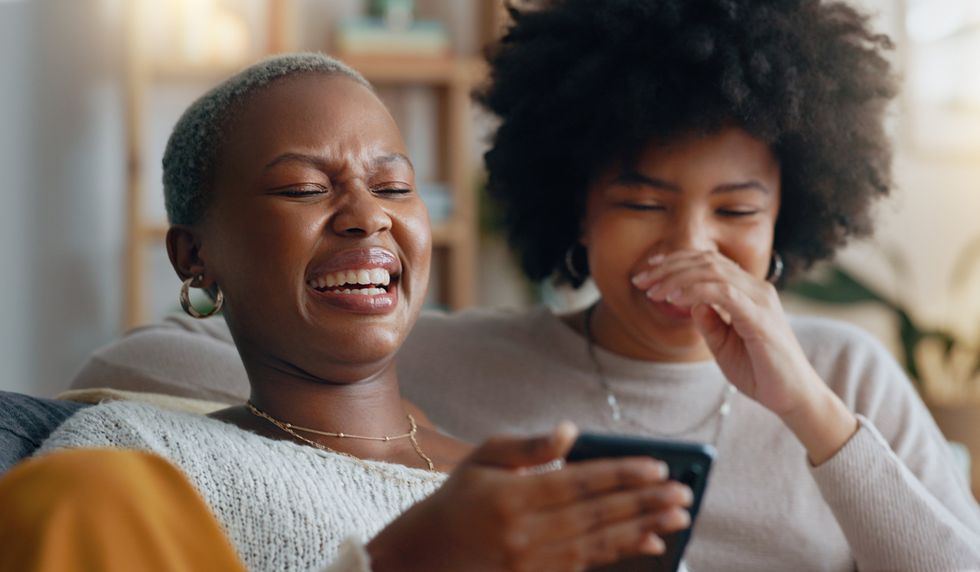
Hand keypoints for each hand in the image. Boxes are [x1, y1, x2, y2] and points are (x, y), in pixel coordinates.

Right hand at [367, 423, 692, 571]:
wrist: (420, 561)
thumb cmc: (453, 503)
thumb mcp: (480, 460)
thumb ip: (527, 446)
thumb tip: (571, 432)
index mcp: (511, 497)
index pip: (580, 483)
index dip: (622, 474)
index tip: (659, 467)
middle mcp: (524, 534)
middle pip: (597, 515)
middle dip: (644, 502)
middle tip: (684, 493)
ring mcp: (531, 563)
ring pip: (599, 543)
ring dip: (642, 528)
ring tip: (677, 516)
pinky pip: (587, 565)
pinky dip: (621, 552)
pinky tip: (649, 542)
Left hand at [632, 250, 857, 462]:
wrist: (794, 398)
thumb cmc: (761, 372)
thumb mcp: (723, 345)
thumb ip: (708, 321)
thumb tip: (689, 301)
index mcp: (749, 291)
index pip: (709, 261)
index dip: (676, 261)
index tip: (648, 270)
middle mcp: (757, 289)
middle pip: (706, 261)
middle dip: (667, 267)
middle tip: (639, 280)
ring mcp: (761, 300)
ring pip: (712, 271)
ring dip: (676, 278)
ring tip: (652, 292)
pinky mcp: (760, 317)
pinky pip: (723, 293)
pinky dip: (695, 291)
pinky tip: (675, 300)